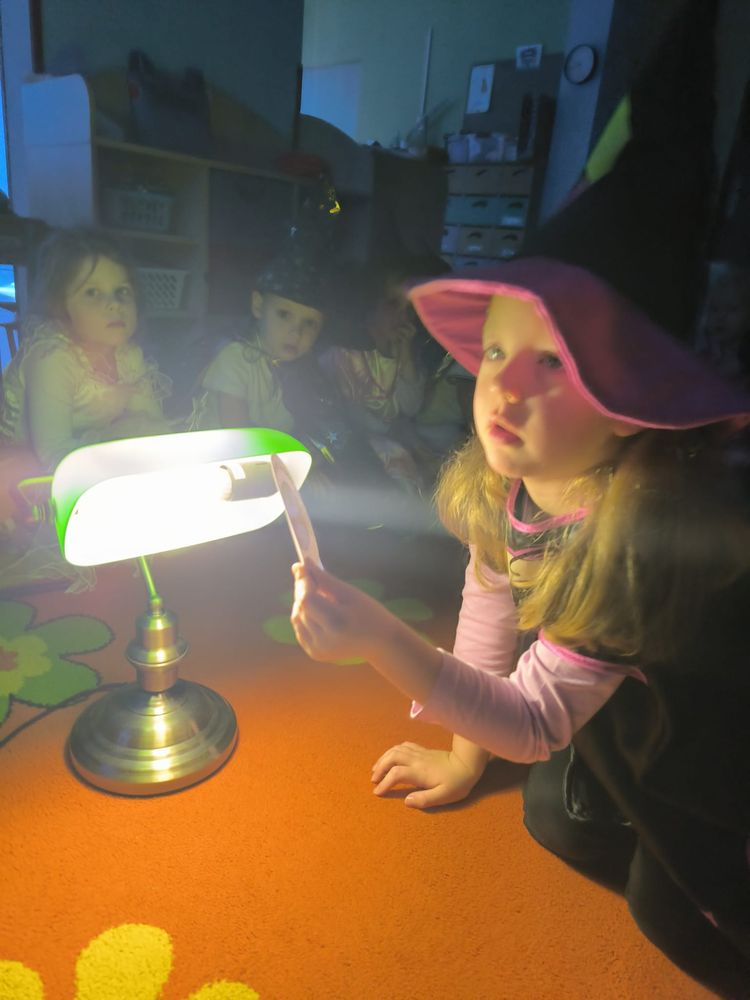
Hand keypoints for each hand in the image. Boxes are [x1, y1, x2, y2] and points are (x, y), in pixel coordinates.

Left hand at [291, 561, 395, 664]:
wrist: (381, 642)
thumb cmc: (369, 613)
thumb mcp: (350, 593)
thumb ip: (324, 580)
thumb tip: (301, 565)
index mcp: (337, 623)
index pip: (307, 600)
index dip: (302, 582)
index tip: (301, 566)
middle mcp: (324, 640)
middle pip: (301, 608)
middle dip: (301, 590)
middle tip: (308, 575)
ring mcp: (318, 650)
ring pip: (297, 618)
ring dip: (301, 602)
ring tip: (317, 593)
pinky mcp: (315, 653)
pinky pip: (300, 629)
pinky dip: (303, 616)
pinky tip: (316, 609)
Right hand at [371, 741, 485, 808]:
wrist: (467, 764)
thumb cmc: (457, 783)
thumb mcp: (444, 796)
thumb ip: (425, 799)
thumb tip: (406, 801)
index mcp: (419, 772)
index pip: (396, 774)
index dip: (384, 783)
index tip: (377, 792)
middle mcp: (416, 759)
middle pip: (392, 757)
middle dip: (379, 767)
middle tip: (374, 779)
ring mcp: (419, 753)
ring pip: (396, 749)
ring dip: (384, 758)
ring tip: (377, 768)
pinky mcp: (423, 750)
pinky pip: (404, 746)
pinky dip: (393, 750)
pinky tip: (391, 757)